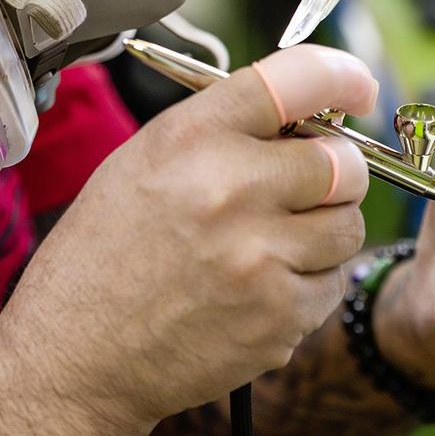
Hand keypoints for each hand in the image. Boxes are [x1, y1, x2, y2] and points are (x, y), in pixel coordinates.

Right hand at [0, 46, 377, 435]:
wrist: (75, 359)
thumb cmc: (107, 255)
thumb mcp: (144, 163)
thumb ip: (225, 130)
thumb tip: (310, 113)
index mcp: (191, 138)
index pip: (298, 80)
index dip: (343, 76)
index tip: (360, 89)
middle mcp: (229, 189)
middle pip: (344, 163)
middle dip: (336, 173)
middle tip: (308, 189)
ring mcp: (258, 257)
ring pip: (348, 225)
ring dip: (324, 232)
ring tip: (270, 245)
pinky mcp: (278, 315)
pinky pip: (334, 282)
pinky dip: (310, 284)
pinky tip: (260, 289)